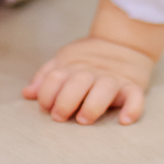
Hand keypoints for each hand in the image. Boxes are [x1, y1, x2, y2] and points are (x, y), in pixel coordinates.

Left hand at [23, 36, 154, 124]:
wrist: (123, 41)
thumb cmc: (87, 58)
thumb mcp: (63, 60)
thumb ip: (45, 77)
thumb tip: (27, 93)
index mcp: (73, 66)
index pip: (55, 77)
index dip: (46, 93)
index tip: (46, 106)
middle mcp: (92, 72)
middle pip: (78, 82)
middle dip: (66, 100)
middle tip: (59, 116)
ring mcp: (113, 78)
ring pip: (105, 89)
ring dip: (92, 105)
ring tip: (83, 120)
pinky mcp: (132, 85)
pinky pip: (136, 96)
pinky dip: (132, 108)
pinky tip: (124, 121)